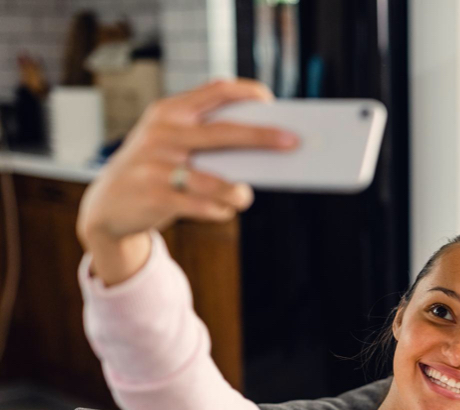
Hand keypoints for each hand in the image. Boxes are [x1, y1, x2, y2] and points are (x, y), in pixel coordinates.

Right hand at [76, 77, 298, 246]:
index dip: (247, 92)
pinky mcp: (156, 196)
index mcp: (169, 111)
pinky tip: (221, 209)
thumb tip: (264, 144)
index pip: (215, 90)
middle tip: (293, 142)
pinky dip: (220, 210)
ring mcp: (157, 165)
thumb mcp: (169, 141)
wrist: (107, 205)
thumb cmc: (155, 169)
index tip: (272, 100)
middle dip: (264, 136)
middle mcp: (162, 133)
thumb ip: (205, 135)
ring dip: (239, 192)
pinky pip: (205, 206)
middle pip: (225, 133)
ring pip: (219, 180)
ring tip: (243, 196)